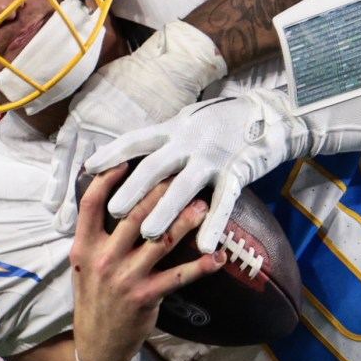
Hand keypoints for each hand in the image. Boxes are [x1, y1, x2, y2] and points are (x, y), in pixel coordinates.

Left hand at [41, 21, 227, 231]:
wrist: (270, 114)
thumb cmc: (225, 120)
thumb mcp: (190, 122)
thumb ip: (166, 138)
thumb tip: (138, 151)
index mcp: (175, 129)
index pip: (136, 141)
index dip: (112, 154)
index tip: (89, 168)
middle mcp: (189, 141)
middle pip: (153, 167)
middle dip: (131, 191)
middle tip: (112, 212)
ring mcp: (213, 157)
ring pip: (183, 188)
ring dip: (164, 212)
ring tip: (147, 234)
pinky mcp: (237, 171)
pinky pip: (224, 202)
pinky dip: (214, 224)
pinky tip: (205, 246)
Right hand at [69, 166, 219, 360]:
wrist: (98, 343)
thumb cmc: (94, 298)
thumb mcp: (83, 265)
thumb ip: (95, 236)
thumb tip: (116, 201)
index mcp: (84, 246)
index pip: (92, 204)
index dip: (108, 179)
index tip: (128, 160)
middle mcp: (102, 258)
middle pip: (134, 215)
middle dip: (160, 192)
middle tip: (182, 175)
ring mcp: (125, 277)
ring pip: (160, 240)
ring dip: (185, 221)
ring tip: (203, 206)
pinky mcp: (146, 295)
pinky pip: (179, 276)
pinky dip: (201, 265)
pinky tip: (217, 256)